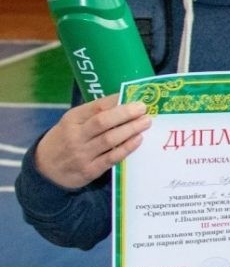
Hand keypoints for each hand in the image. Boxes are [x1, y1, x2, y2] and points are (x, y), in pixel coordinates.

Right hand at [34, 94, 151, 188]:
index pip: (96, 107)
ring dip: (130, 129)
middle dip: (125, 113)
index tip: (134, 96)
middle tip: (143, 108)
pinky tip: (138, 139)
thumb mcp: (72, 122)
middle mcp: (76, 135)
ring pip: (109, 139)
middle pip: (103, 122)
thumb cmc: (65, 140)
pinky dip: (126, 148)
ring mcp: (82, 154)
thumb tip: (123, 101)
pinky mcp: (90, 170)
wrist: (46, 169)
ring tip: (146, 122)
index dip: (116, 101)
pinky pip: (111, 158)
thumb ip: (92, 114)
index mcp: (72, 119)